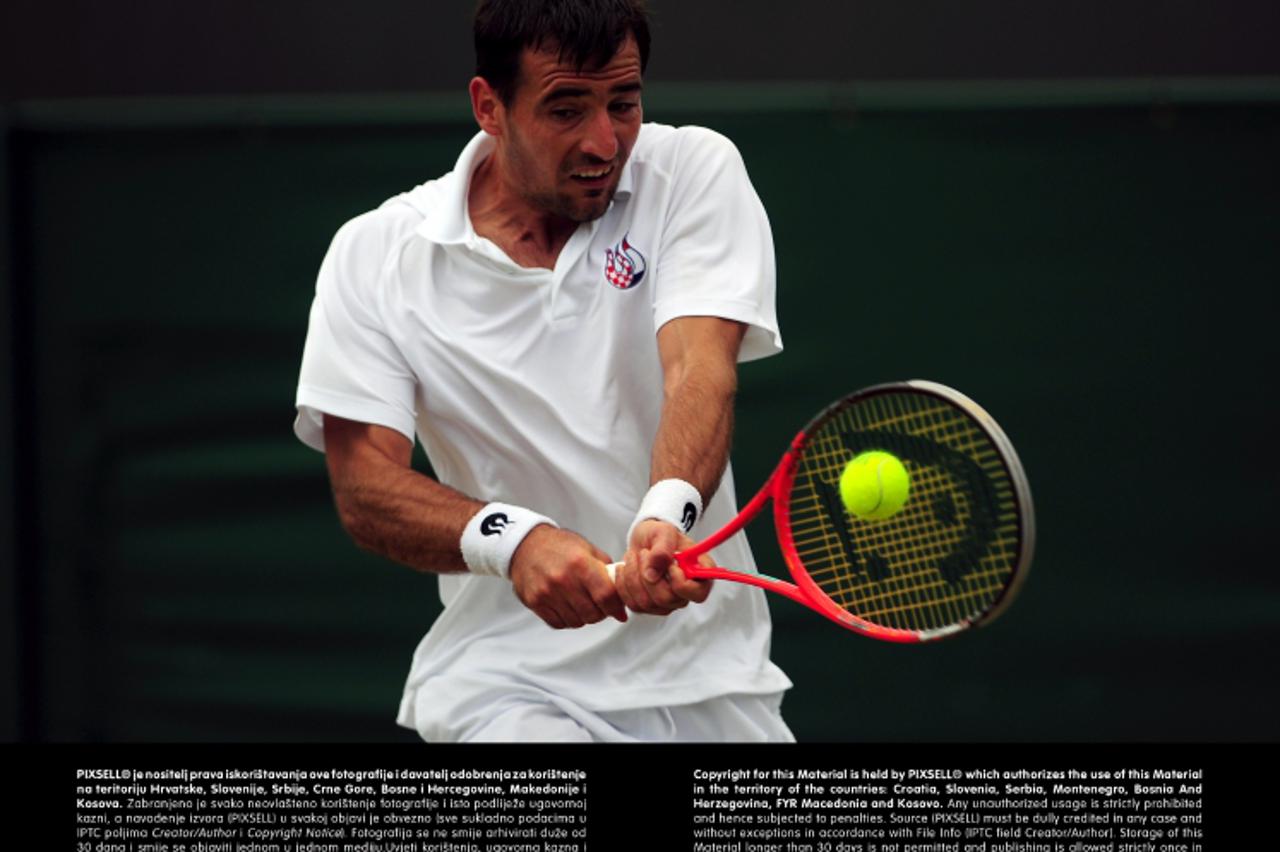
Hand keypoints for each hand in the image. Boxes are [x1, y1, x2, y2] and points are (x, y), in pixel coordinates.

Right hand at [509, 525, 626, 628]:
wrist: (526, 544)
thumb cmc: (561, 546)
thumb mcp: (588, 550)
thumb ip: (608, 573)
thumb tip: (622, 603)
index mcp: (580, 563)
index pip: (606, 596)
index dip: (616, 607)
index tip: (619, 610)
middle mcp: (563, 579)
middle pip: (593, 613)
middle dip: (601, 612)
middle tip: (599, 604)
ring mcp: (547, 592)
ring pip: (577, 621)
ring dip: (584, 616)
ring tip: (581, 602)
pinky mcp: (535, 602)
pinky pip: (559, 623)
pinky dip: (567, 619)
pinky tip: (567, 605)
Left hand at [614, 519, 713, 615]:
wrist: (644, 540)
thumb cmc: (660, 535)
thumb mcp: (663, 532)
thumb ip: (662, 549)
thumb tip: (653, 574)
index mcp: (699, 574)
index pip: (698, 594)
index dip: (680, 583)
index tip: (669, 564)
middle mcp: (685, 593)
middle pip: (666, 600)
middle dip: (648, 574)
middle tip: (644, 553)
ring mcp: (667, 603)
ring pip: (646, 603)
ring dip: (633, 576)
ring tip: (634, 556)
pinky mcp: (648, 606)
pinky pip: (633, 604)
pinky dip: (623, 584)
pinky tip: (625, 568)